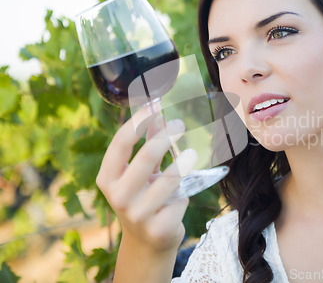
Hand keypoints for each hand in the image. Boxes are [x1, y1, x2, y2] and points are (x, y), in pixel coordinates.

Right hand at [97, 103, 196, 252]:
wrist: (146, 242)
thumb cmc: (142, 197)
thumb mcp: (139, 172)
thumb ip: (146, 143)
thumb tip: (159, 111)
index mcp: (107, 178)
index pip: (121, 142)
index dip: (139, 120)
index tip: (156, 104)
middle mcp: (118, 196)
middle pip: (146, 157)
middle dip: (165, 136)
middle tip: (180, 124)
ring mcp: (138, 214)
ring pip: (168, 180)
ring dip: (183, 162)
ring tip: (192, 152)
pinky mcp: (159, 228)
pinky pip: (179, 199)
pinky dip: (185, 191)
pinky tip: (184, 191)